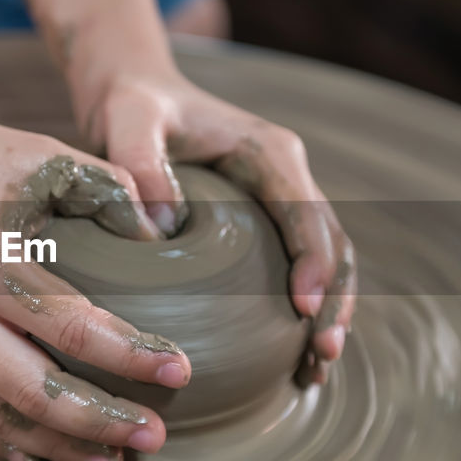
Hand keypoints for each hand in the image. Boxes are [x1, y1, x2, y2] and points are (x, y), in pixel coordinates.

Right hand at [0, 99, 191, 460]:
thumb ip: (105, 190)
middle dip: (100, 422)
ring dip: (57, 445)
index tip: (180, 371)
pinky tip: (41, 456)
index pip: (72, 326)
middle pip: (33, 393)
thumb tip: (161, 236)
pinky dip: (1, 442)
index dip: (131, 356)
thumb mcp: (37, 156)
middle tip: (155, 438)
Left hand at [71, 67, 356, 385]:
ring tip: (316, 368)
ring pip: (326, 261)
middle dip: (333, 301)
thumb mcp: (127, 121)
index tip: (304, 308)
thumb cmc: (131, 105)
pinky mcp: (264, 224)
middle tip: (320, 355)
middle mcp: (285, 175)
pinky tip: (292, 359)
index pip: (305, 211)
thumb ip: (139, 162)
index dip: (313, 261)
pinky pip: (297, 268)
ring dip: (329, 313)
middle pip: (331, 243)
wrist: (132, 93)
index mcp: (268, 151)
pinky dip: (304, 311)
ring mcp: (279, 200)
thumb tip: (160, 229)